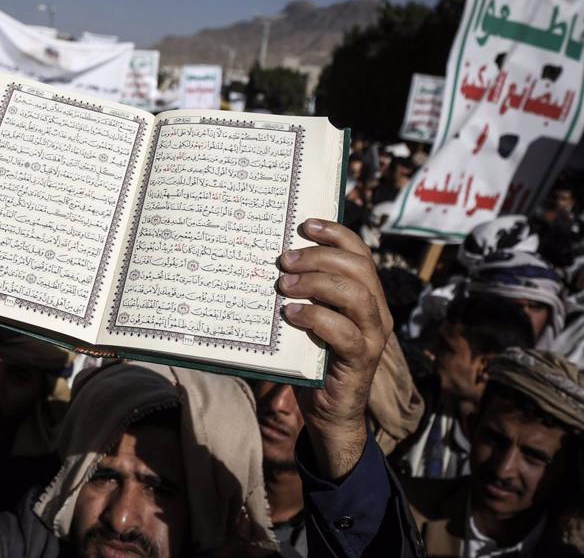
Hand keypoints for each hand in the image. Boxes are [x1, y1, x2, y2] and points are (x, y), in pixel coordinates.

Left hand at [277, 219, 391, 478]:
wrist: (327, 413)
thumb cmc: (310, 359)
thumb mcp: (305, 319)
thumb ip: (299, 293)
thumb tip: (263, 261)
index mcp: (365, 294)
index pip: (359, 252)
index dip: (335, 233)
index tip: (303, 225)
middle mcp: (376, 311)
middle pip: (358, 268)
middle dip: (319, 257)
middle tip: (284, 260)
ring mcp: (372, 336)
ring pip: (356, 295)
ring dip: (317, 283)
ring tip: (284, 285)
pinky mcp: (360, 361)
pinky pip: (345, 333)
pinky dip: (316, 318)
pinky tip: (290, 314)